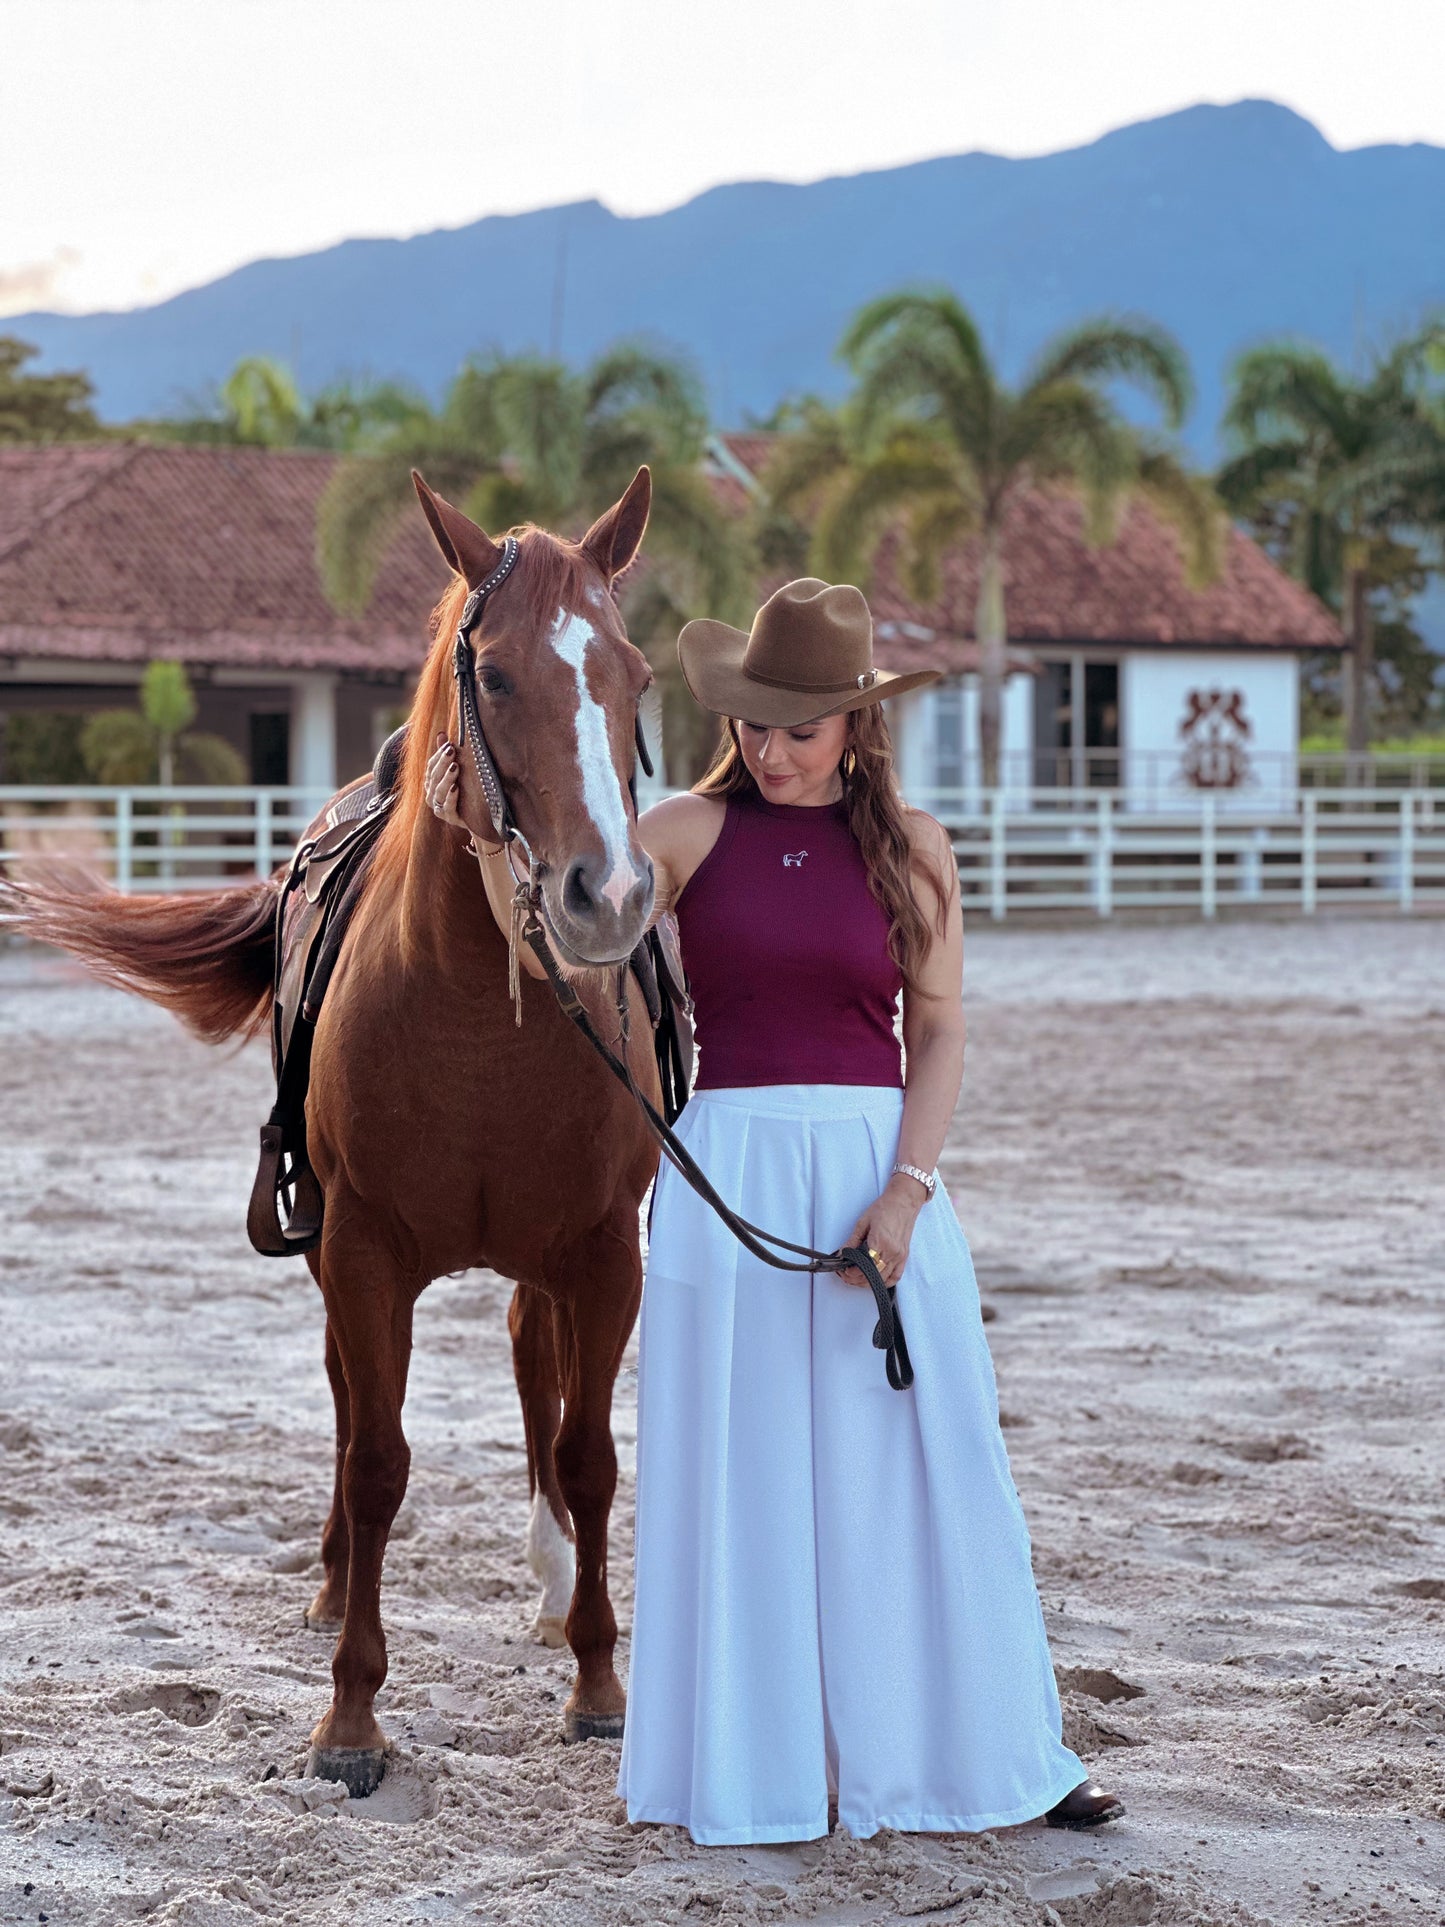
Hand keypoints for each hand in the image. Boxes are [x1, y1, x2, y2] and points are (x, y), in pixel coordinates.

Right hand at [425, 735, 467, 830]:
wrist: (479, 817)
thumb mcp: (458, 771)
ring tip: (455, 767)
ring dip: (447, 778)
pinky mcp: (450, 818)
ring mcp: (440, 808)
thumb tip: (441, 734)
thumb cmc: (466, 791)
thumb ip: (447, 754)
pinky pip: (447, 808)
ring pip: (438, 792)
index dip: (439, 756)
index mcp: (432, 782)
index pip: (431, 766)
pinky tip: (456, 788)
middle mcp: (432, 794)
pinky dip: (451, 797)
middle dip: (443, 763)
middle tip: (452, 751)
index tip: (449, 745)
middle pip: (434, 777)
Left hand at [841, 1174, 923, 1289]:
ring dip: (869, 1282)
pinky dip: (886, 1282)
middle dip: (857, 1279)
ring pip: (883, 1279)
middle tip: (846, 1276)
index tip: (843, 1271)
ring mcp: (900, 1255)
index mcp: (880, 1241)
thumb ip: (852, 1240)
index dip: (852, 1272)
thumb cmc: (885, 1208)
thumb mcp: (863, 1222)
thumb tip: (841, 1253)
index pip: (864, 1265)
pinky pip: (896, 1276)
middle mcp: (892, 1251)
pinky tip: (876, 1281)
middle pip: (873, 1275)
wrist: (903, 1201)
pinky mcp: (904, 1256)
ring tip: (857, 1279)